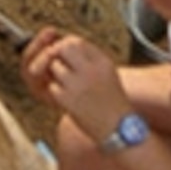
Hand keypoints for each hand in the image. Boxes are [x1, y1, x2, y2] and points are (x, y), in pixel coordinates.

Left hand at [22, 25, 124, 141]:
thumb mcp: (108, 73)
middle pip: (64, 47)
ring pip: (55, 66)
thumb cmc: (112, 101)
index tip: (65, 56)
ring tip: (66, 85)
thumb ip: (90, 59)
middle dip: (57, 55)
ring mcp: (79, 84)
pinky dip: (56, 92)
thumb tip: (66, 46)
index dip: (66, 46)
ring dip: (56, 75)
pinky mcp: (68, 100)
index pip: (76, 41)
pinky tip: (67, 99)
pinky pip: (52, 87)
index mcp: (102, 61)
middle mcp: (91, 69)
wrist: (118, 128)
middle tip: (59, 65)